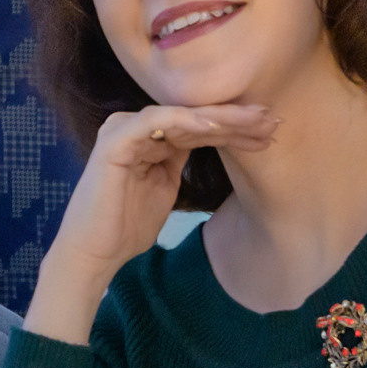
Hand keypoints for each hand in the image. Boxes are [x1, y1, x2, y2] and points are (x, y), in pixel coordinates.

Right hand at [26, 103, 279, 344]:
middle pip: (191, 117)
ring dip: (217, 117)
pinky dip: (184, 121)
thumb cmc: (127, 226)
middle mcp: (135, 129)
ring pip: (178, 115)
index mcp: (149, 140)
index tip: (269, 133)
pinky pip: (154, 122)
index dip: (234, 128)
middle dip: (234, 118)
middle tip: (271, 118)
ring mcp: (122, 132)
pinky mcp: (114, 142)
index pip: (197, 127)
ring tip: (253, 120)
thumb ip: (180, 161)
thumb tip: (214, 139)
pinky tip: (213, 126)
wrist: (95, 253)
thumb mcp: (165, 187)